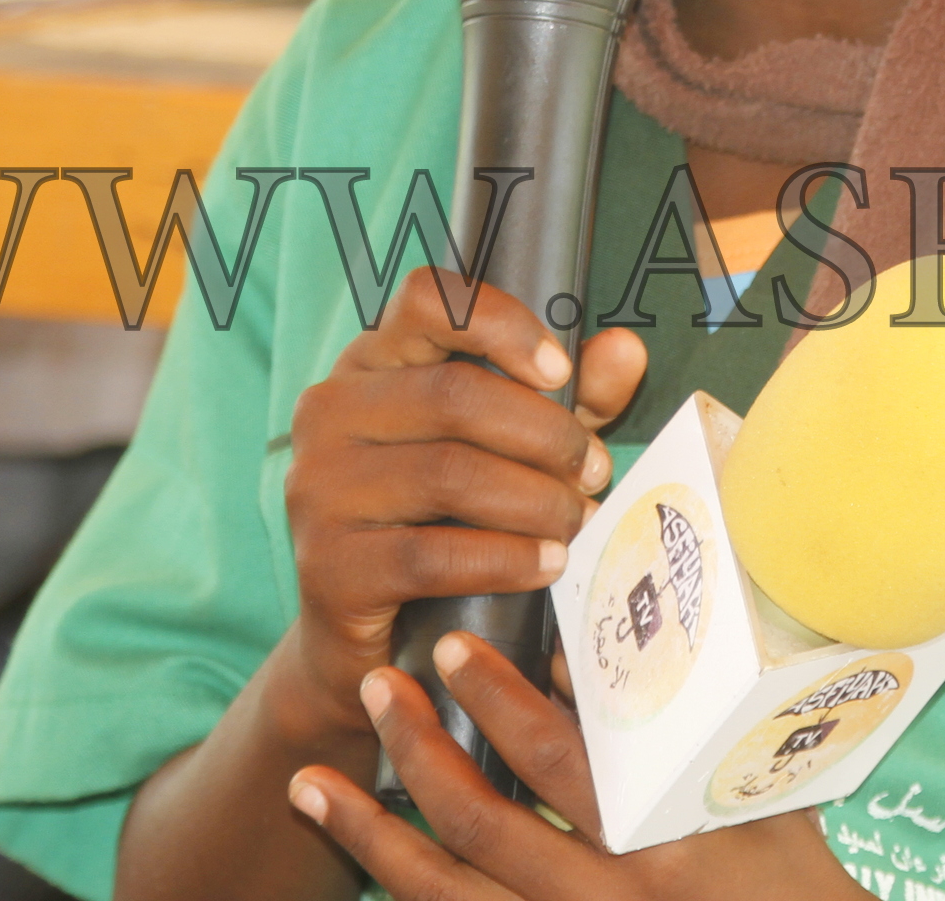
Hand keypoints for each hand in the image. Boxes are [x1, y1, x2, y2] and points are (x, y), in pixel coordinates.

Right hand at [277, 266, 648, 739]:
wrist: (374, 643)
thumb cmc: (450, 522)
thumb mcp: (517, 448)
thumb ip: (572, 397)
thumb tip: (625, 350)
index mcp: (372, 362)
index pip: (427, 300)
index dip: (503, 324)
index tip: (560, 371)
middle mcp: (331, 413)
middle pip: (454, 394)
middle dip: (545, 434)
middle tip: (593, 472)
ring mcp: (319, 488)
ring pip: (449, 474)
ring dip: (536, 500)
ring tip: (578, 521)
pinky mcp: (327, 565)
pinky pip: (433, 554)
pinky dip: (506, 558)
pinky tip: (546, 564)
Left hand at [288, 633, 864, 899]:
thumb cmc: (790, 879)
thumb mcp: (750, 793)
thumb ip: (678, 730)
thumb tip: (591, 655)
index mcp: (657, 840)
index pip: (557, 757)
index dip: (494, 698)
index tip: (447, 647)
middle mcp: (605, 899)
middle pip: (481, 823)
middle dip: (416, 750)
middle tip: (374, 688)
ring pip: (444, 894)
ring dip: (369, 835)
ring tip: (312, 783)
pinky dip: (404, 894)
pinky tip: (361, 864)